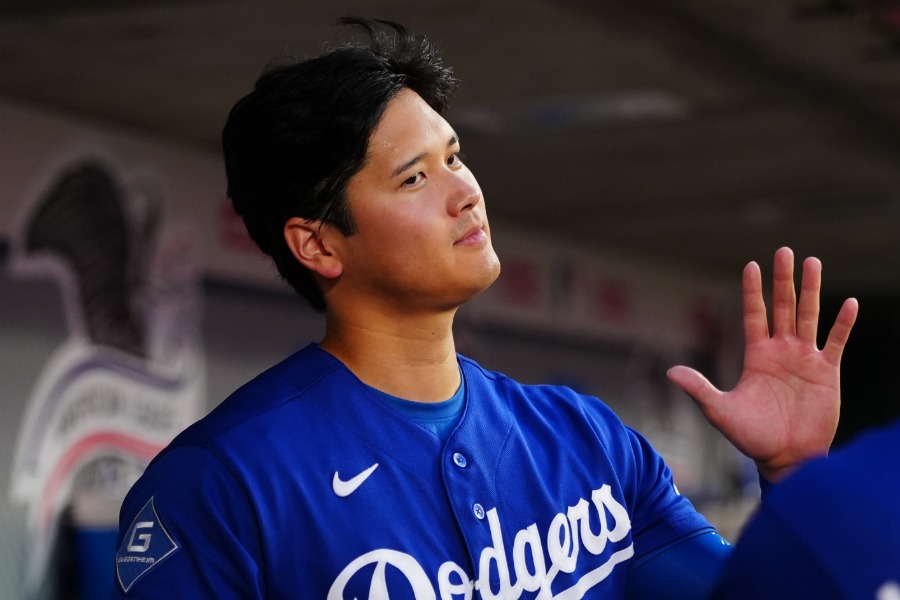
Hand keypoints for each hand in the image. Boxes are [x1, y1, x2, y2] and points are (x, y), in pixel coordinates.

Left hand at [667, 247, 857, 481]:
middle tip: (784, 250)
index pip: (754, 315)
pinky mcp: (827, 374)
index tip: (751, 264)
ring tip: (813, 262)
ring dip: (812, 290)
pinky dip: (842, 324)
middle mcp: (781, 352)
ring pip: (809, 317)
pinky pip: (835, 343)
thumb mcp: (720, 411)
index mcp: (756, 356)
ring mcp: (805, 360)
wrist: (785, 459)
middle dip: (783, 280)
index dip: (753, 291)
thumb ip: (699, 389)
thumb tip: (670, 372)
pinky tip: (848, 303)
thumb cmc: (751, 437)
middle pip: (783, 307)